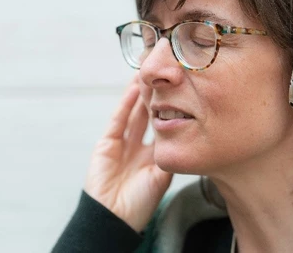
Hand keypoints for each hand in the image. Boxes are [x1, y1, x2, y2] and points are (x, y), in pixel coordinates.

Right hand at [84, 76, 172, 231]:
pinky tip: (134, 88)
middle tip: (165, 76)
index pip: (165, 127)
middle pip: (149, 116)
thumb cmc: (141, 203)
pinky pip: (119, 119)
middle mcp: (140, 147)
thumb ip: (170, 156)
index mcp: (154, 157)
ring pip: (135, 113)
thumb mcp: (163, 178)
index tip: (182, 92)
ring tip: (150, 75)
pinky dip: (126, 103)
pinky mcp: (107, 143)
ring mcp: (123, 144)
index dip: (172, 110)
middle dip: (157, 97)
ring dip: (142, 95)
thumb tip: (185, 134)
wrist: (114, 217)